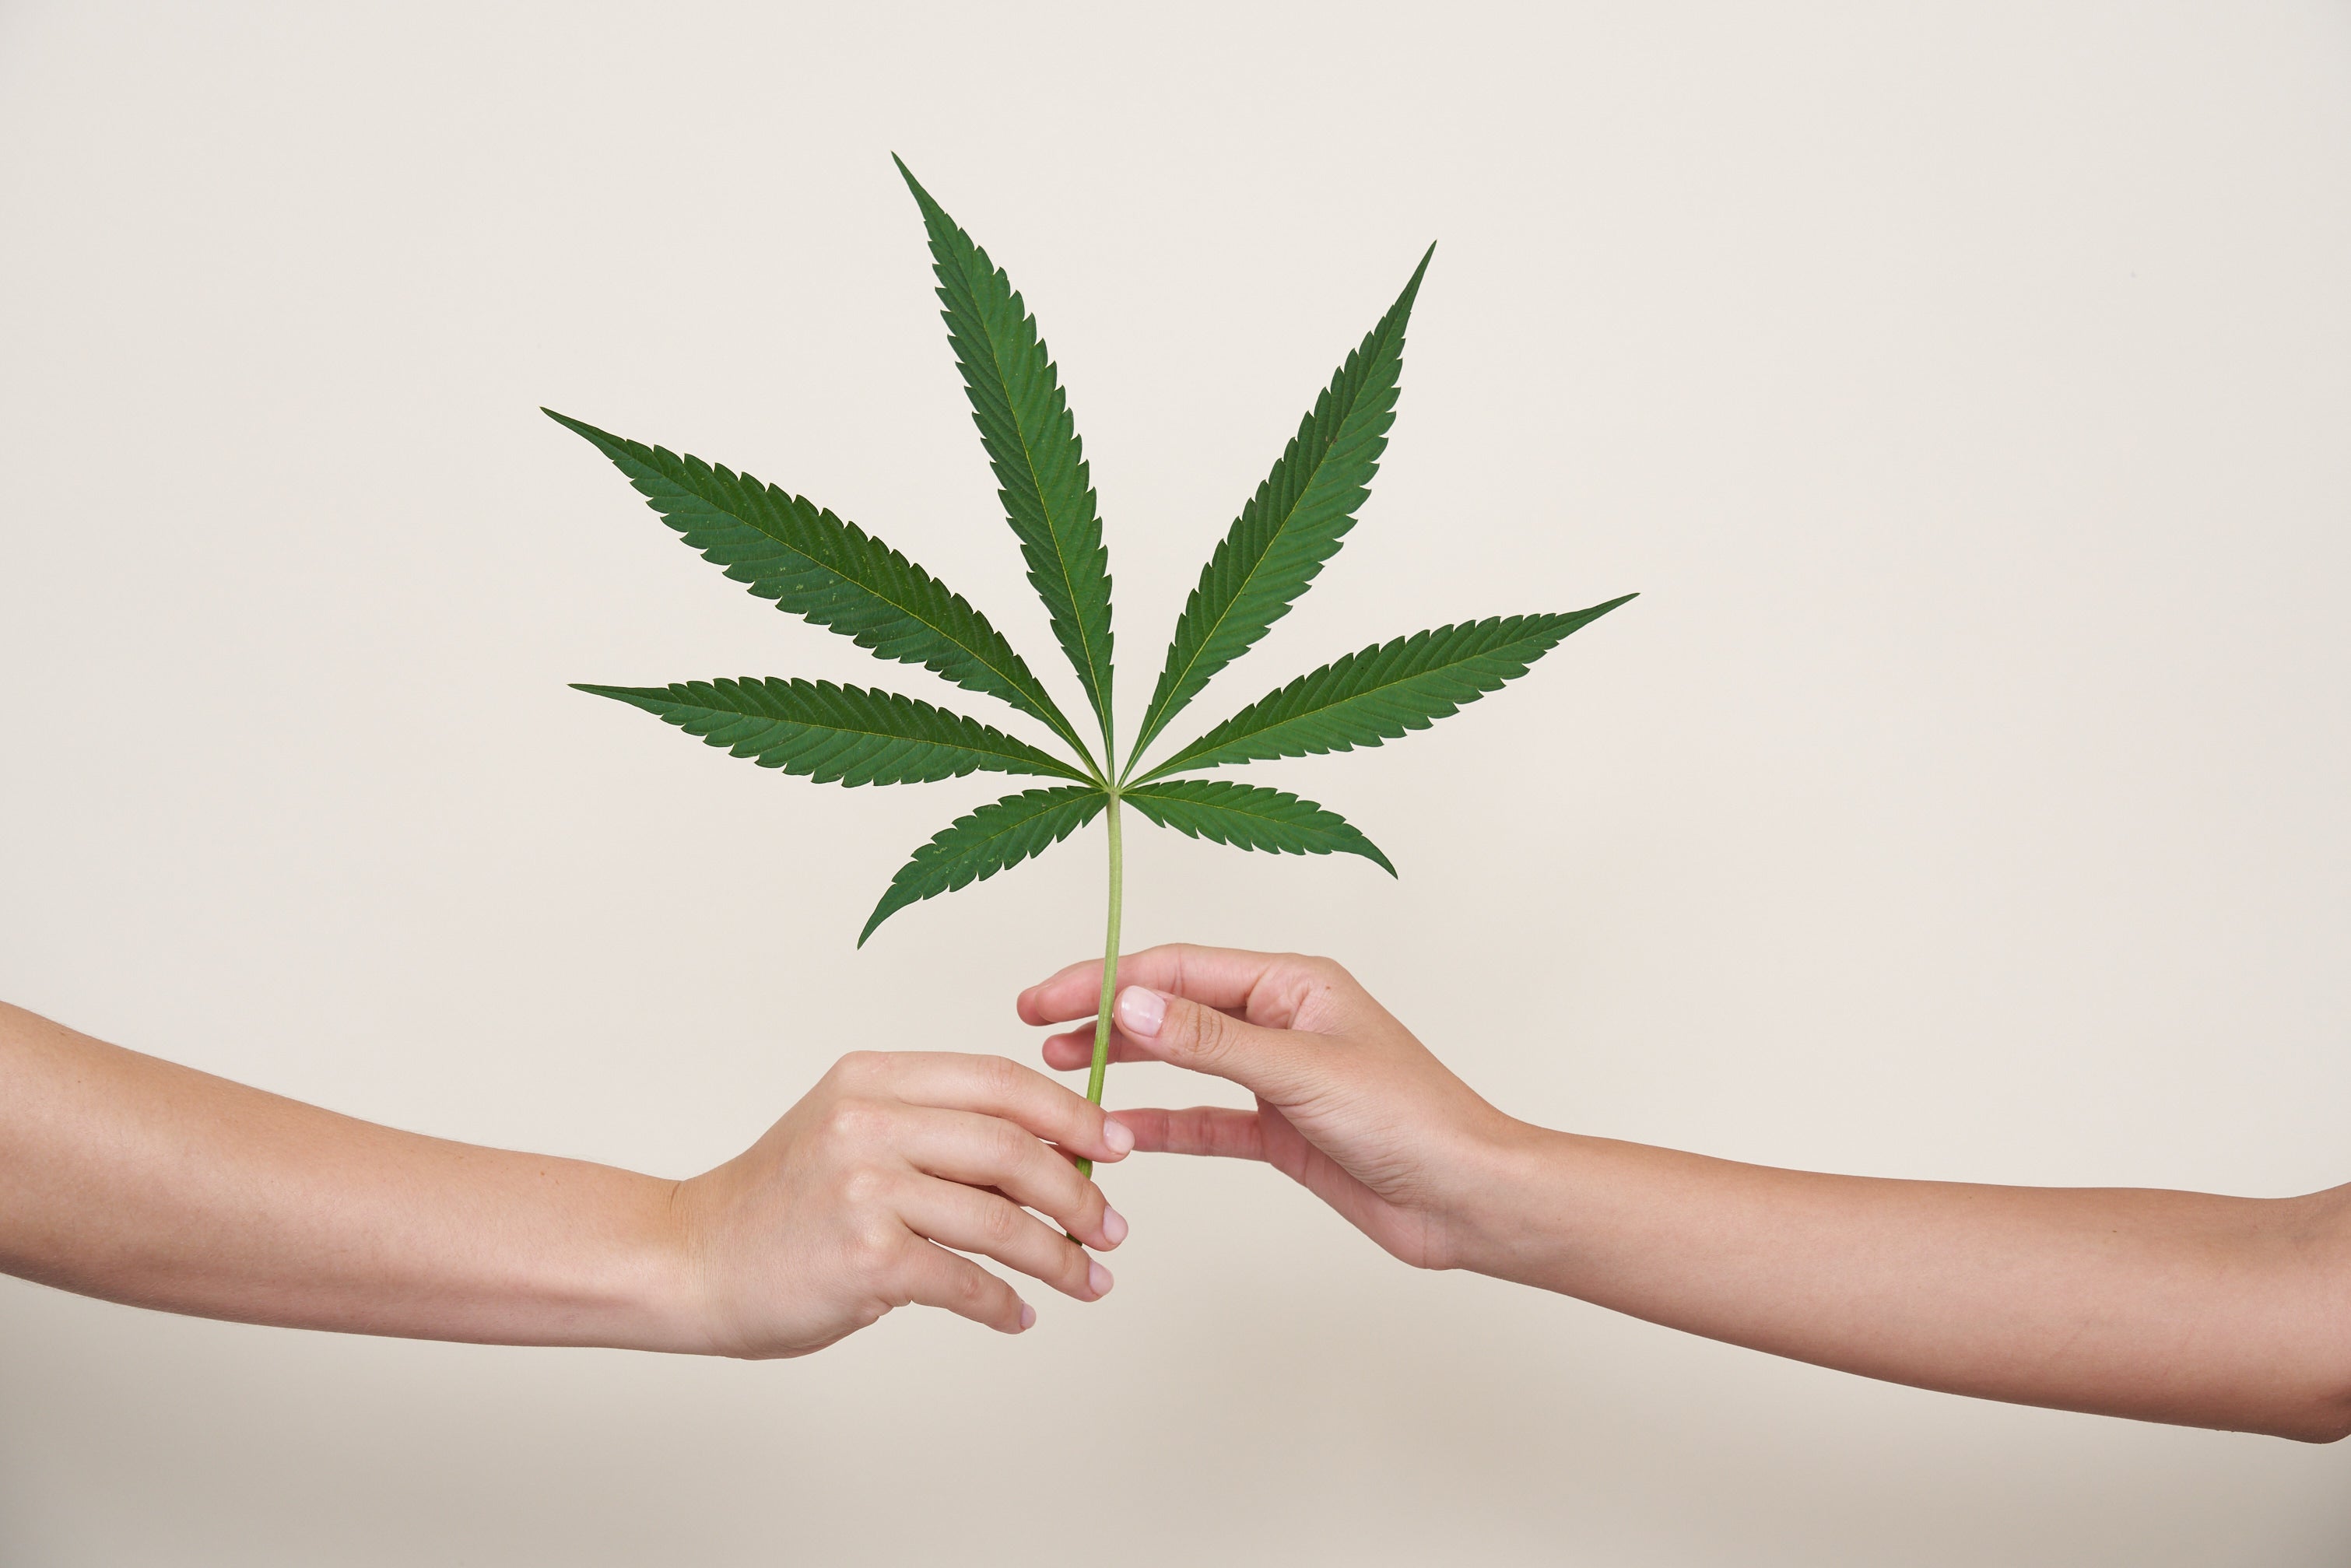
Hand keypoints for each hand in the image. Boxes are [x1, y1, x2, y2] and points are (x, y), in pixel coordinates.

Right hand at [672, 1051, 1133, 1356]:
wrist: (690, 1259)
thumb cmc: (779, 1202)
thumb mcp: (851, 1129)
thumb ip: (933, 1129)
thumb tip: (1045, 1153)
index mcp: (875, 1077)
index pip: (999, 1079)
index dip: (1070, 1112)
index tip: (1114, 1145)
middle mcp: (870, 1121)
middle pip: (1013, 1147)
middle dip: (1079, 1191)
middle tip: (1112, 1227)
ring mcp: (866, 1188)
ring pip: (1000, 1219)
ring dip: (1059, 1257)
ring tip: (1090, 1279)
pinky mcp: (865, 1257)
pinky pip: (964, 1281)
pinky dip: (1004, 1304)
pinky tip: (1020, 1314)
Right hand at [1019, 946, 1527, 1272]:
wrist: (1469, 1199)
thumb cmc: (1414, 1120)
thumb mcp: (1301, 1071)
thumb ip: (1210, 1039)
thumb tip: (1130, 1001)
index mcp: (1294, 983)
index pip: (1177, 969)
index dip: (1104, 979)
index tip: (1044, 999)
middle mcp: (1283, 1021)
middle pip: (1173, 1007)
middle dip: (1102, 1013)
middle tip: (1035, 1029)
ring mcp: (1280, 1077)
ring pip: (1183, 1060)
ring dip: (1125, 1064)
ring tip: (1063, 1072)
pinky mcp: (1282, 1131)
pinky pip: (1205, 1119)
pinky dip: (1161, 1123)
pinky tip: (1118, 1133)